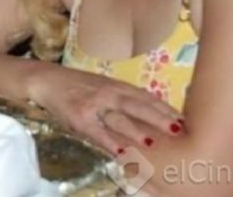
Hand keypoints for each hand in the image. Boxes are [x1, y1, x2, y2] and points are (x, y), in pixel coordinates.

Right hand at [26, 62, 183, 153]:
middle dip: (159, 118)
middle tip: (178, 130)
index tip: (185, 121)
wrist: (48, 80)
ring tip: (151, 141)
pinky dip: (109, 141)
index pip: (147, 97)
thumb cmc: (80, 86)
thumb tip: (153, 113)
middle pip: (138, 106)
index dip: (166, 109)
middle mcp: (109, 93)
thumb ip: (126, 98)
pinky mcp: (79, 117)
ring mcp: (94, 105)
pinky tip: (121, 151)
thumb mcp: (105, 87)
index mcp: (119, 86)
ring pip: (119, 118)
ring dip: (135, 130)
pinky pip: (97, 131)